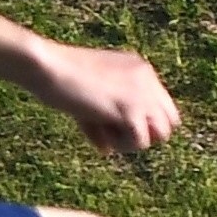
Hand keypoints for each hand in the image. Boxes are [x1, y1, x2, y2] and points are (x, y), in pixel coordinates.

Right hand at [26, 40, 181, 157]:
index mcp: (139, 69)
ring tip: (106, 133)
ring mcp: (142, 92)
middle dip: (144, 133)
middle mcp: (146, 78)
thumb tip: (107, 150)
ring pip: (161, 134)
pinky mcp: (131, 108)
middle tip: (113, 132)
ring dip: (133, 141)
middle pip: (169, 122)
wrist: (47, 66)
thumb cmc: (58, 80)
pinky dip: (122, 144)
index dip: (142, 122)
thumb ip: (103, 120)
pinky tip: (100, 133)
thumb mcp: (88, 98)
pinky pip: (142, 141)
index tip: (113, 124)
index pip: (162, 106)